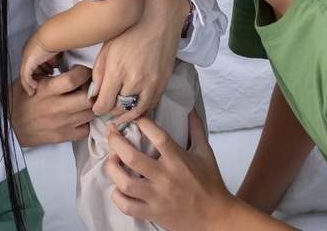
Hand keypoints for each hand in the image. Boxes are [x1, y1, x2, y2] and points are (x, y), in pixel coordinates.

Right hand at [8, 65, 93, 146]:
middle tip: (88, 86)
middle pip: (87, 98)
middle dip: (92, 90)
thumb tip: (71, 63)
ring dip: (91, 105)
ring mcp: (61, 124)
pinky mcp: (63, 137)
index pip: (74, 79)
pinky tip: (79, 116)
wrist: (8, 127)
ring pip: (90, 113)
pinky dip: (86, 122)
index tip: (83, 72)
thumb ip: (50, 73)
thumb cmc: (18, 100)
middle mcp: (56, 107)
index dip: (84, 73)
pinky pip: (85, 130)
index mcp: (46, 90)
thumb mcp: (30, 81)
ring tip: (84, 101)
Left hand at [19, 34, 59, 95]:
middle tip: (47, 77)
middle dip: (40, 73)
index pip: (36, 60)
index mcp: (35, 46)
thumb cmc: (56, 40)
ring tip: (40, 85)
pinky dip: (28, 84)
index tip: (50, 71)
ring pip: (27, 73)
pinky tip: (33, 88)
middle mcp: (28, 51)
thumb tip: (56, 64)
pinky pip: (25, 76)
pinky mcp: (27, 63)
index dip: (43, 67)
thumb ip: (54, 57)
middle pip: (32, 67)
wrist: (52, 36)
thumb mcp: (55, 51)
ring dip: (34, 80)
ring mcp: (26, 57)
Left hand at [92, 0, 188, 121]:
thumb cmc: (130, 28)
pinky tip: (136, 109)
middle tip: (106, 113)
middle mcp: (135, 80)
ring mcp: (152, 82)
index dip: (97, 109)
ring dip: (127, 116)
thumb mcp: (107, 47)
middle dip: (111, 113)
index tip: (95, 108)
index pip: (104, 103)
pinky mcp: (164, 81)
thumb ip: (99, 72)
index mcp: (117, 70)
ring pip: (137, 110)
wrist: (159, 17)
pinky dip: (143, 109)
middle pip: (120, 109)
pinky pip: (152, 103)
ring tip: (120, 118)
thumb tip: (95, 93)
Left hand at [105, 111, 234, 229]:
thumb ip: (196, 129)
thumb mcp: (205, 152)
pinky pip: (127, 206)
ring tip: (112, 158)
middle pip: (132, 157)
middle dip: (116, 140)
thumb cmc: (210, 183)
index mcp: (178, 160)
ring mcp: (157, 197)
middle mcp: (165, 178)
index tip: (135, 116)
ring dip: (113, 168)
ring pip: (124, 183)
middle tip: (111, 131)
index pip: (157, 136)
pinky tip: (118, 186)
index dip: (142, 122)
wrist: (215, 217)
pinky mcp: (152, 213)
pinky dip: (117, 196)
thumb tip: (191, 109)